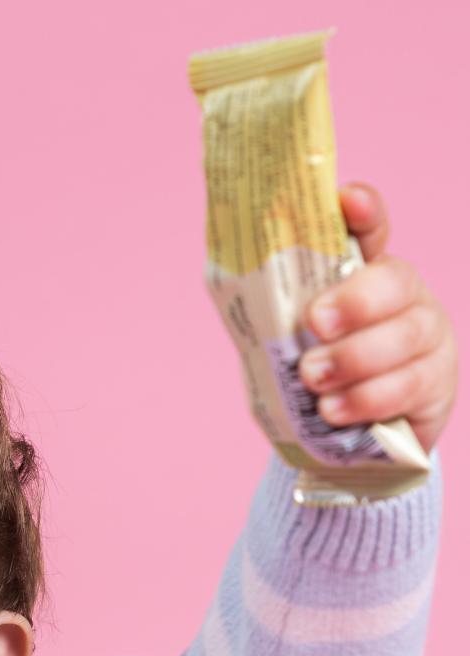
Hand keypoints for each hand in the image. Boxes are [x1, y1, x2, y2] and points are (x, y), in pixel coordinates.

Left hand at [297, 182, 457, 454]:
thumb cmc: (314, 384)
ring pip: (405, 335)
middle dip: (355, 300)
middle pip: (396, 281)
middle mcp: (404, 299)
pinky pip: (409, 385)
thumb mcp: (287, 346)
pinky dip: (367, 398)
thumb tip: (231, 283)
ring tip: (313, 379)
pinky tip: (334, 410)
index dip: (363, 213)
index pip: (370, 232)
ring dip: (354, 358)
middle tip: (315, 322)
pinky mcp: (435, 385)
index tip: (347, 200)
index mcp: (365, 278)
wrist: (345, 445)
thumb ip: (274, 314)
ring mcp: (427, 340)